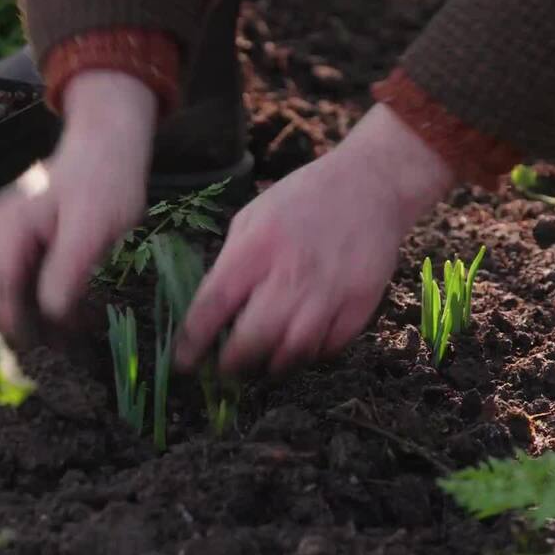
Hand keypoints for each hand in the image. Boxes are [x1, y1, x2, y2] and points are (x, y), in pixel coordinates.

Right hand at [0, 70, 155, 341]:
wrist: (109, 141)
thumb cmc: (104, 182)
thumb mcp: (92, 231)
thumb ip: (66, 273)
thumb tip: (49, 315)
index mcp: (7, 230)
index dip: (12, 329)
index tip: (42, 355)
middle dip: (11, 329)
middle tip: (48, 356)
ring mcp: (6, 234)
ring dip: (24, 319)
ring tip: (61, 343)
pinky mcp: (22, 237)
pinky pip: (16, 278)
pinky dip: (33, 302)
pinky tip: (65, 317)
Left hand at [175, 103, 456, 375]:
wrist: (371, 184)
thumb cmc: (303, 199)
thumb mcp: (252, 217)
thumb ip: (231, 263)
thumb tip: (213, 312)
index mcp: (258, 246)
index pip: (214, 305)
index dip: (193, 341)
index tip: (183, 362)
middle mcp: (292, 273)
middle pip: (253, 339)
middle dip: (232, 364)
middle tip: (225, 369)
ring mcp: (330, 292)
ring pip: (292, 353)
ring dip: (271, 367)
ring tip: (261, 362)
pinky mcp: (360, 305)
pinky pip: (328, 348)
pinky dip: (309, 356)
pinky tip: (298, 347)